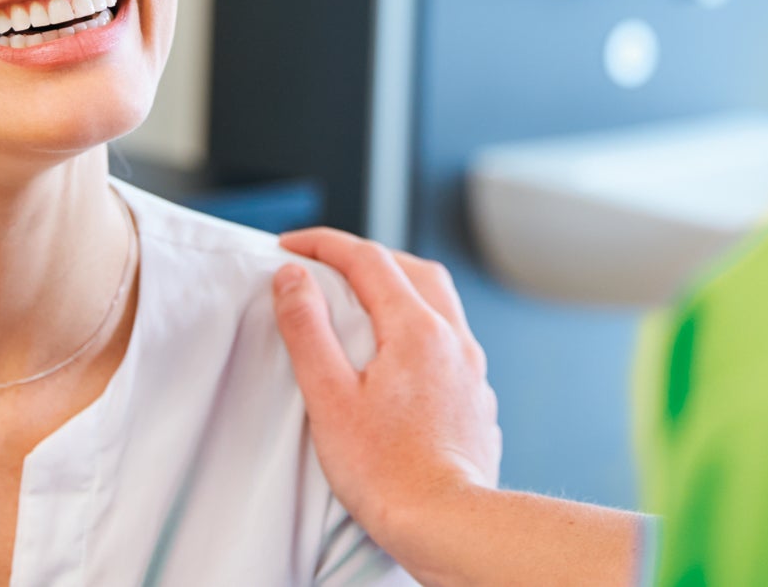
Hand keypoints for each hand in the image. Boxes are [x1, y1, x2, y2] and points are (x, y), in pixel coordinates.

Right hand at [272, 228, 501, 565]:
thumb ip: (308, 329)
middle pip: (413, 269)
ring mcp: (472, 370)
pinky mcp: (477, 400)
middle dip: (368, 256)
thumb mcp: (329, 396)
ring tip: (366, 300)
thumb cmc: (386, 471)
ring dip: (402, 286)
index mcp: (416, 329)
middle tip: (328, 263)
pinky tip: (402, 355)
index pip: (368, 259)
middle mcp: (453, 339)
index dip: (324, 244)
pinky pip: (452, 341)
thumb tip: (293, 277)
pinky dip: (422, 327)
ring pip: (440, 303)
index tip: (290, 245)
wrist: (447, 523)